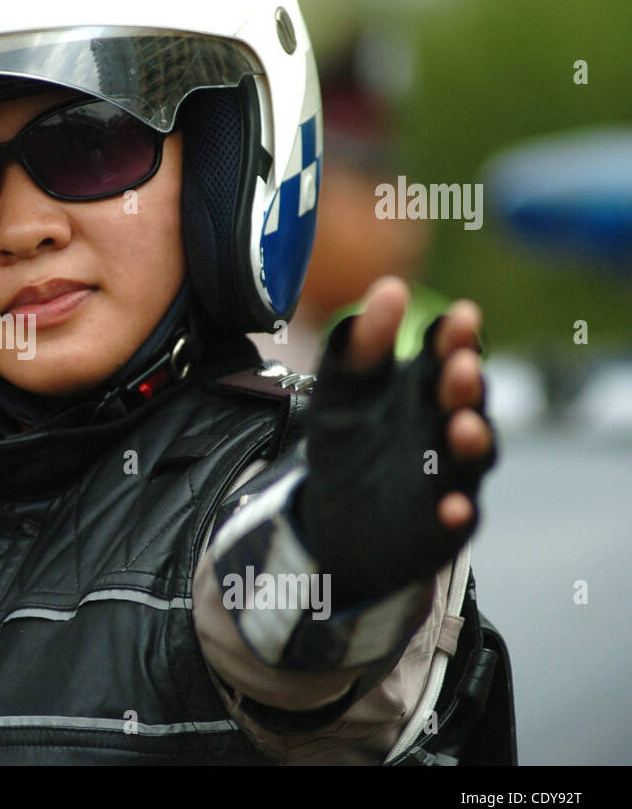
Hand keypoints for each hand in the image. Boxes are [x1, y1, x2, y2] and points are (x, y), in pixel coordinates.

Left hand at [297, 276, 496, 601]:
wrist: (336, 517)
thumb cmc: (348, 442)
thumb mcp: (340, 391)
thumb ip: (359, 345)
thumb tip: (390, 287)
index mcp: (424, 386)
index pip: (446, 354)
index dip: (454, 336)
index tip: (459, 314)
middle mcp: (446, 425)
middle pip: (463, 400)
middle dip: (464, 382)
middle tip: (461, 364)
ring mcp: (450, 473)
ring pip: (471, 455)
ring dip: (472, 440)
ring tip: (462, 424)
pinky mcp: (443, 521)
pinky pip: (459, 517)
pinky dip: (457, 511)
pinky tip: (451, 508)